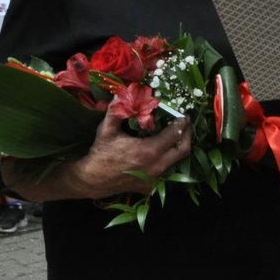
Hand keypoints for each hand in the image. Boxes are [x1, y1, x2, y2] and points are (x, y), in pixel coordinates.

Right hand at [4, 107, 192, 201]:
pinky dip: (167, 161)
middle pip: (183, 150)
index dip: (181, 123)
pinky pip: (165, 172)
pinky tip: (161, 152)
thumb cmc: (101, 153)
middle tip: (186, 125)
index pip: (175, 134)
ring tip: (176, 136)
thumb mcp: (107, 129)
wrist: (92, 179)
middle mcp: (156, 166)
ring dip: (177, 148)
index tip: (183, 115)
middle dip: (188, 135)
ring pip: (176, 162)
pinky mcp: (150, 186)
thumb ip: (117, 110)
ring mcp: (154, 178)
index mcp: (149, 151)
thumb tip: (122, 92)